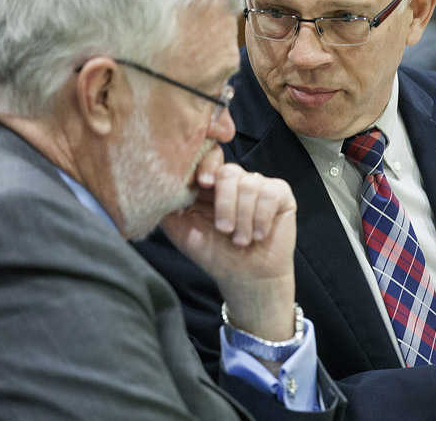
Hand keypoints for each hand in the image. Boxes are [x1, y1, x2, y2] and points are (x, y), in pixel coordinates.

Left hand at [161, 146, 296, 340]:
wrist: (246, 277)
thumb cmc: (214, 253)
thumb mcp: (182, 231)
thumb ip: (168, 206)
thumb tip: (155, 184)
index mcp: (210, 184)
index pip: (208, 158)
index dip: (207, 165)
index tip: (205, 183)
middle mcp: (234, 179)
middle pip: (228, 171)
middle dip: (225, 204)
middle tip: (224, 230)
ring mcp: (258, 184)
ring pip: (249, 184)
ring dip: (244, 218)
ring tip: (241, 240)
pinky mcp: (280, 193)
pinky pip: (270, 193)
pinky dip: (261, 217)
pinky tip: (259, 234)